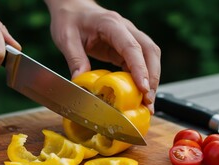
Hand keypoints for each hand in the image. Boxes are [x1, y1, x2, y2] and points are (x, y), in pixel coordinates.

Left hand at [44, 0, 160, 113]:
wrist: (72, 8)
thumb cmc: (69, 19)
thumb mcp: (66, 38)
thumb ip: (75, 59)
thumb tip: (81, 81)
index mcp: (111, 24)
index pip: (132, 47)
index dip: (140, 69)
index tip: (143, 88)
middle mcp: (125, 29)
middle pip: (149, 52)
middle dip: (153, 77)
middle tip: (148, 100)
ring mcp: (128, 37)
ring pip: (149, 57)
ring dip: (151, 79)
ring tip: (147, 102)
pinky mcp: (125, 47)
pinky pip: (140, 62)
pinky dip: (142, 78)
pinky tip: (139, 93)